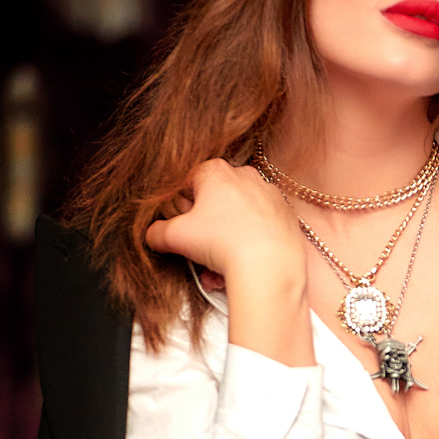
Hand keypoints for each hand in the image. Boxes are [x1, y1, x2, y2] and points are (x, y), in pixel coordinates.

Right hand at [147, 158, 313, 368]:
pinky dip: (248, 244)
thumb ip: (157, 232)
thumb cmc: (222, 242)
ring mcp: (269, 195)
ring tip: (217, 268)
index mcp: (216, 171)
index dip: (180, 206)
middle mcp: (245, 176)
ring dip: (224, 241)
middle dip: (204, 227)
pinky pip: (259, 227)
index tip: (180, 226)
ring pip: (237, 217)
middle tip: (199, 250)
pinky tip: (240, 265)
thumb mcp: (175, 237)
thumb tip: (152, 235)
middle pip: (214, 200)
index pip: (188, 181)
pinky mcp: (285, 216)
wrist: (269, 265)